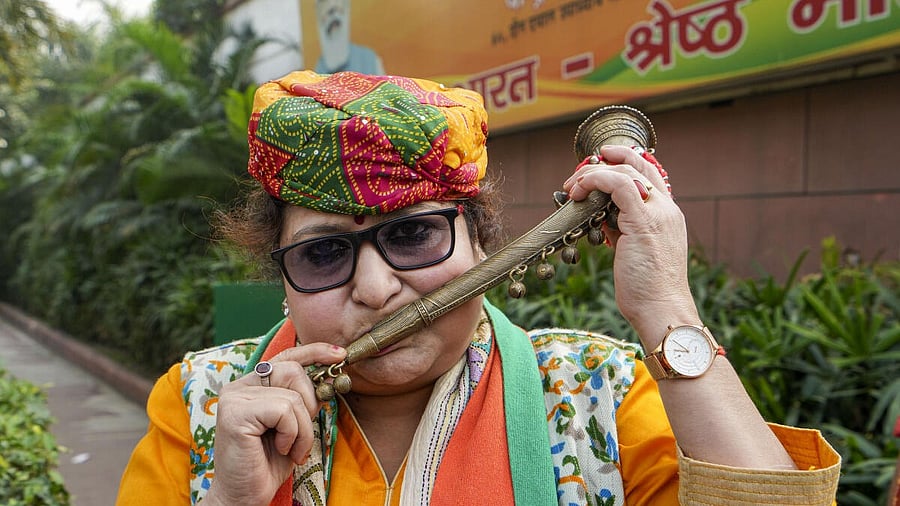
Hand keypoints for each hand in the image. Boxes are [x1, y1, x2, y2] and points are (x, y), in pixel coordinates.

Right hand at [203, 343, 345, 505]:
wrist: (245, 495)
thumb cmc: (268, 462)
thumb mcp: (294, 425)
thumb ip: (303, 399)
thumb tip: (329, 376)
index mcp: (252, 385)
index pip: (286, 356)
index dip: (314, 351)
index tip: (340, 354)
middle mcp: (239, 386)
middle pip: (293, 370)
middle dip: (309, 404)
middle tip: (301, 435)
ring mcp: (234, 398)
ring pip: (292, 396)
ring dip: (302, 429)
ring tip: (290, 448)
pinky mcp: (234, 413)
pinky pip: (283, 411)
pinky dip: (292, 434)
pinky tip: (280, 449)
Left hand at [562, 145, 698, 348]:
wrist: (662, 309)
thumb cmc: (647, 290)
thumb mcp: (632, 252)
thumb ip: (622, 231)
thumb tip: (603, 221)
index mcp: (668, 215)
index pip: (649, 175)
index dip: (625, 162)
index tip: (600, 162)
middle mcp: (666, 209)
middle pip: (638, 166)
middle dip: (604, 163)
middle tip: (578, 176)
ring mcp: (658, 213)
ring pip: (625, 172)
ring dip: (593, 174)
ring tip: (573, 187)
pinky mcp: (644, 221)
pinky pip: (618, 185)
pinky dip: (595, 181)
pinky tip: (579, 192)